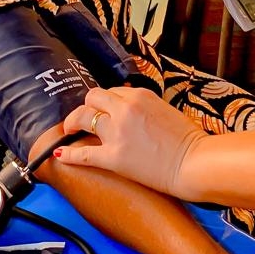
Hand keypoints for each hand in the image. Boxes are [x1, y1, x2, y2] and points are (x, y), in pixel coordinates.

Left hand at [59, 85, 205, 195]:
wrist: (194, 162)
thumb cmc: (187, 139)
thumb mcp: (165, 109)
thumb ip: (144, 106)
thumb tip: (131, 109)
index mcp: (139, 95)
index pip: (111, 91)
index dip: (104, 102)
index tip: (102, 110)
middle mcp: (124, 109)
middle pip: (92, 98)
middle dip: (85, 107)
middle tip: (81, 118)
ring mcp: (117, 132)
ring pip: (83, 118)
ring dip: (73, 123)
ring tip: (69, 130)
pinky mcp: (113, 157)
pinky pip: (83, 153)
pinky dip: (69, 153)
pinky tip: (60, 153)